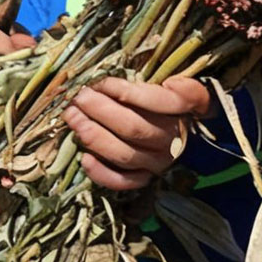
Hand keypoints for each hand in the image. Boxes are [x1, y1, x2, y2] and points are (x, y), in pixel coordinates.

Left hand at [62, 76, 214, 190]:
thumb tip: (155, 80)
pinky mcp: (146, 177)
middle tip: (79, 97)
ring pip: (124, 154)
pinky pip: (123, 181)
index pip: (160, 102)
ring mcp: (159, 161)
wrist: (188, 133)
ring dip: (94, 137)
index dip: (127, 92)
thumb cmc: (171, 98)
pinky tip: (84, 158)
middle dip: (100, 111)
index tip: (101, 82)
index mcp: (185, 112)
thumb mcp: (177, 83)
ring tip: (73, 118)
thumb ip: (168, 81)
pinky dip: (102, 173)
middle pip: (133, 128)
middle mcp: (173, 139)